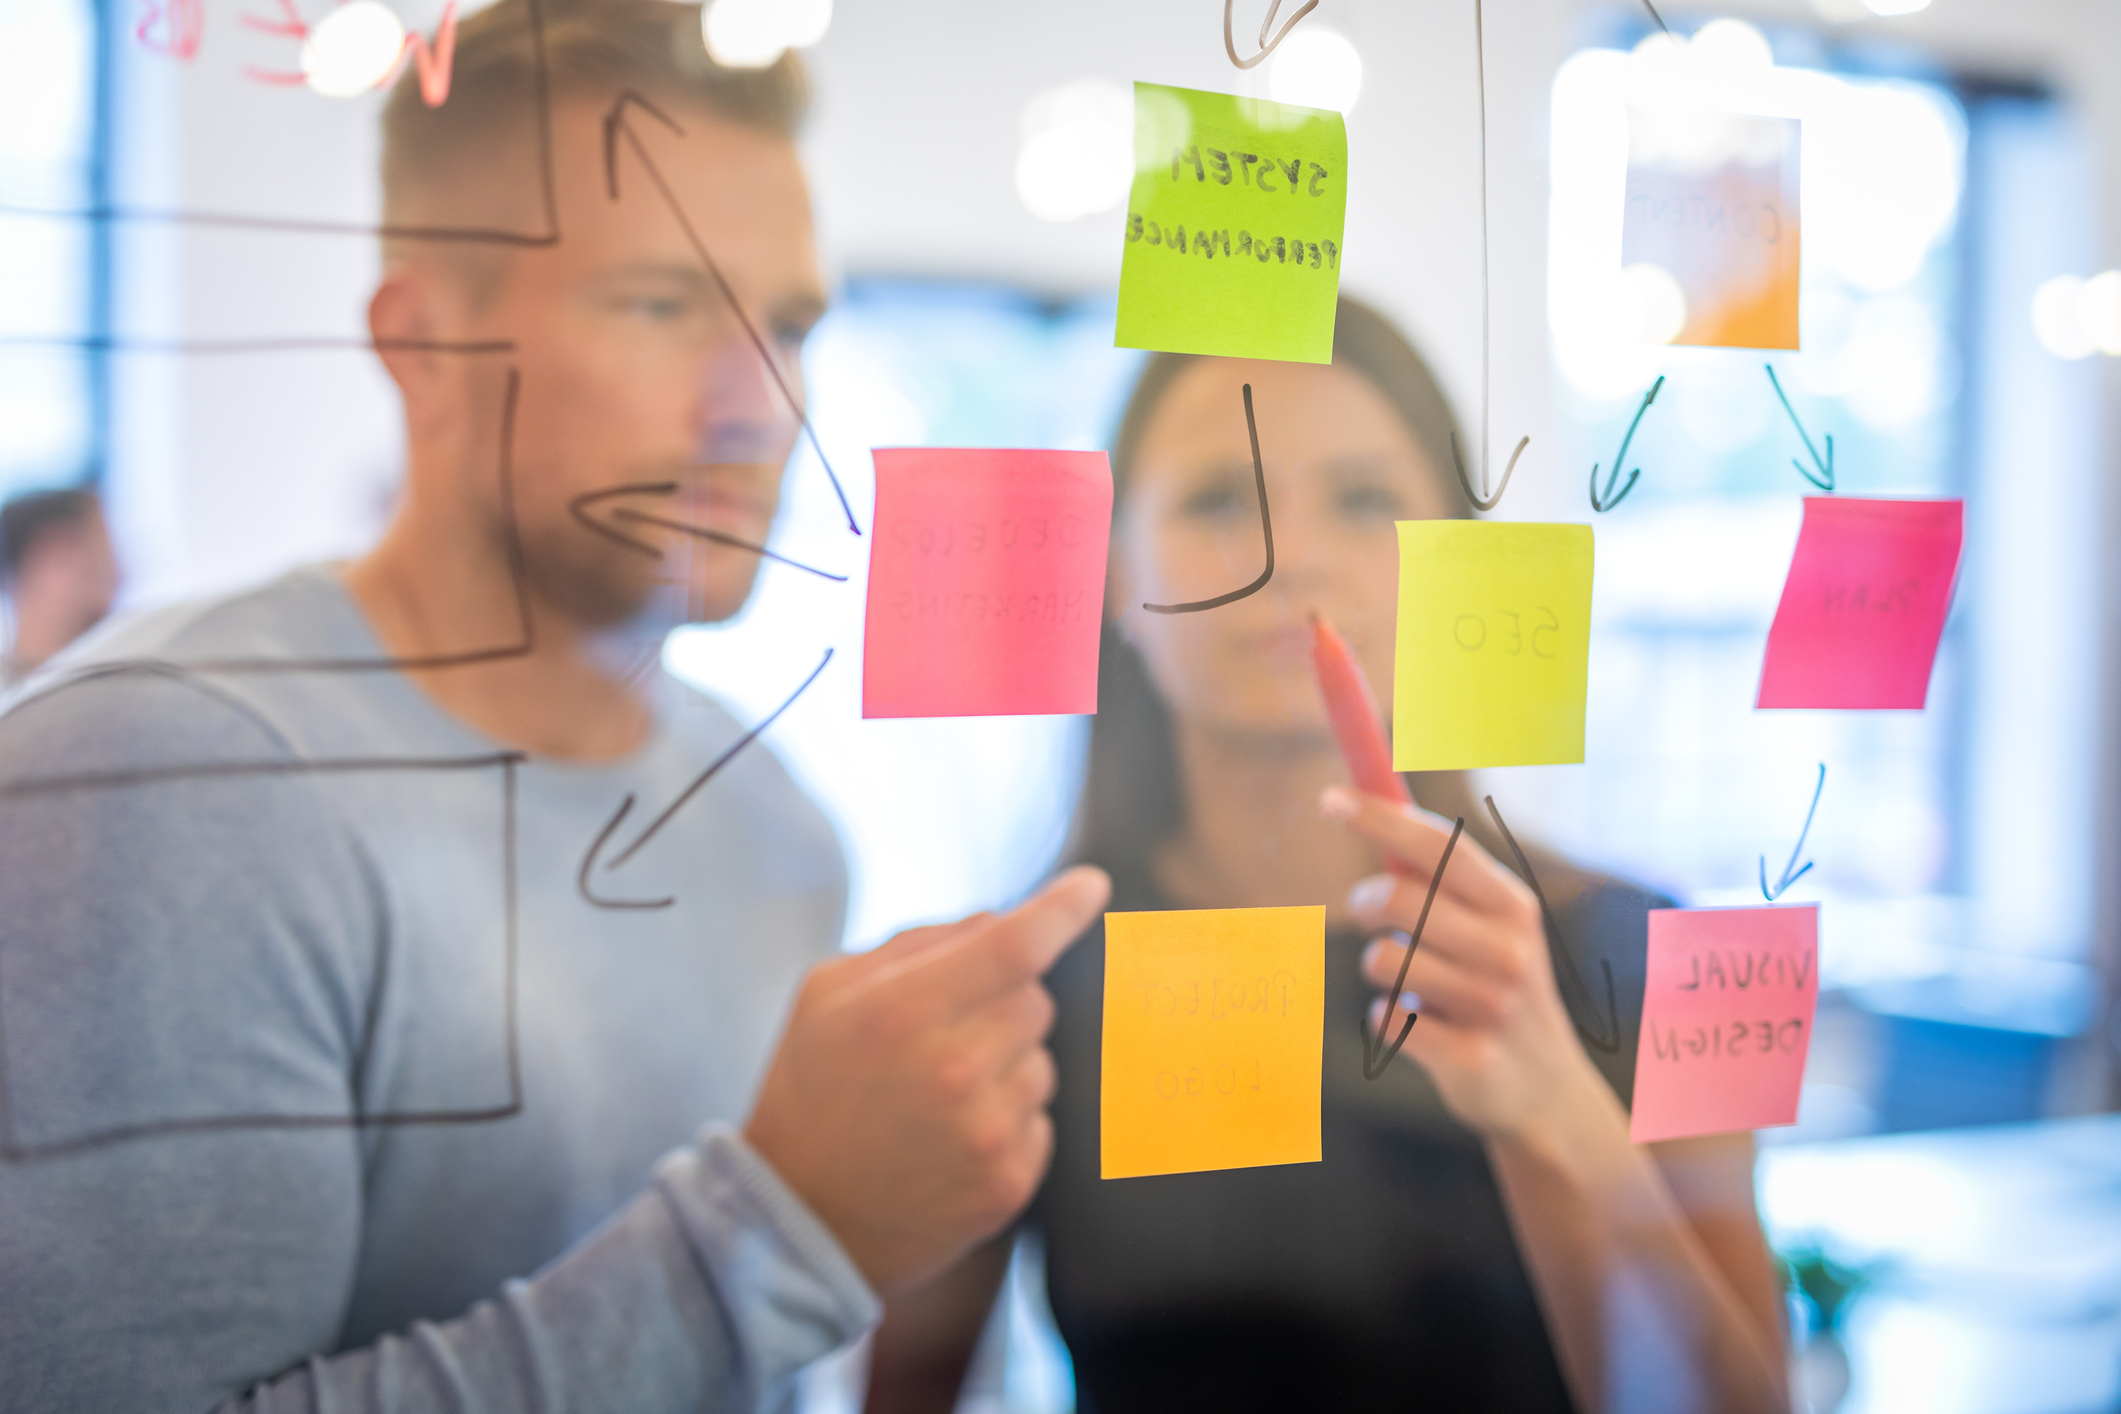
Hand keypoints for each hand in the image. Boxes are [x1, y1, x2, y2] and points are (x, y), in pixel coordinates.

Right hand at [743, 866, 1110, 1293]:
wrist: (795, 1224)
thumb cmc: (808, 1092)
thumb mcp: (827, 995)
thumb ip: (914, 945)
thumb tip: (998, 920)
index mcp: (903, 1011)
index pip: (1013, 944)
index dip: (1061, 908)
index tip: (1092, 886)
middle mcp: (953, 1071)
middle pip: (1035, 999)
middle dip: (1001, 1002)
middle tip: (944, 1035)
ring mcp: (987, 1135)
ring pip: (1042, 1060)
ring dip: (1006, 1065)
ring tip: (939, 1098)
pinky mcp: (1008, 1185)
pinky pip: (1041, 1120)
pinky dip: (1009, 1119)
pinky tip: (952, 1140)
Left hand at [1321, 786, 1617, 1142]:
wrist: (1543, 1090)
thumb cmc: (1494, 987)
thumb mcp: (1487, 925)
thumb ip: (1436, 876)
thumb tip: (1369, 807)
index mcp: (1512, 904)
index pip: (1440, 845)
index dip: (1380, 819)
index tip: (1329, 800)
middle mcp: (1510, 948)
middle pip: (1398, 900)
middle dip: (1365, 905)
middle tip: (1367, 916)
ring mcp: (1494, 1005)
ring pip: (1383, 961)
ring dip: (1381, 972)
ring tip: (1415, 988)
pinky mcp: (1470, 1056)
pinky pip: (1385, 1018)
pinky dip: (1388, 1019)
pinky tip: (1421, 1030)